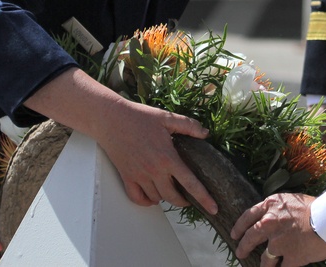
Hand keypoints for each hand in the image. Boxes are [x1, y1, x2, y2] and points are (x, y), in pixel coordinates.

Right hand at [23, 68, 217, 214]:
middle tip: (190, 197)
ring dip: (166, 199)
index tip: (213, 208)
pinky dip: (146, 201)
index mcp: (168, 157)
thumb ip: (188, 126)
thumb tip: (205, 134)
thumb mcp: (167, 118)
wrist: (111, 119)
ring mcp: (139, 176)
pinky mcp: (126, 177)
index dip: (204, 197)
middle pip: (173, 197)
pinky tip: (153, 196)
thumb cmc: (139, 117)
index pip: (190, 183)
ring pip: (156, 198)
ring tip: (172, 191)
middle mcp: (154, 171)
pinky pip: (137, 198)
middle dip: (184, 201)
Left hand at [230, 193, 325, 266]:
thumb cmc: (316, 207)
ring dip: (264, 264)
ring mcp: (278, 243)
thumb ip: (278, 210)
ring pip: (264, 259)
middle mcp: (269, 224)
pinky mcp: (289, 258)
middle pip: (250, 238)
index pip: (247, 217)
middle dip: (243, 247)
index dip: (239, 227)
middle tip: (240, 252)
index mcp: (270, 206)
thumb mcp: (291, 200)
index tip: (235, 234)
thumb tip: (272, 216)